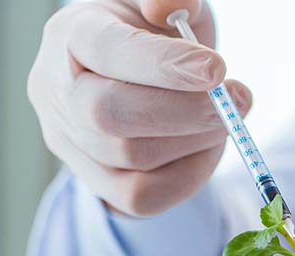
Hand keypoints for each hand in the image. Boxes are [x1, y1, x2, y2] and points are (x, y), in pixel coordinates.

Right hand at [28, 0, 251, 215]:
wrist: (141, 79)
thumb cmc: (159, 36)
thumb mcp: (168, 8)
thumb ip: (172, 1)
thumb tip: (171, 7)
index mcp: (71, 34)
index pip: (106, 50)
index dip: (164, 65)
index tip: (218, 70)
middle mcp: (56, 90)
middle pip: (110, 115)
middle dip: (187, 112)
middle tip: (237, 100)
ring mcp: (70, 141)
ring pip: (133, 159)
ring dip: (196, 141)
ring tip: (224, 119)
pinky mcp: (96, 182)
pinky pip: (142, 197)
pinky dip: (189, 175)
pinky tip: (206, 148)